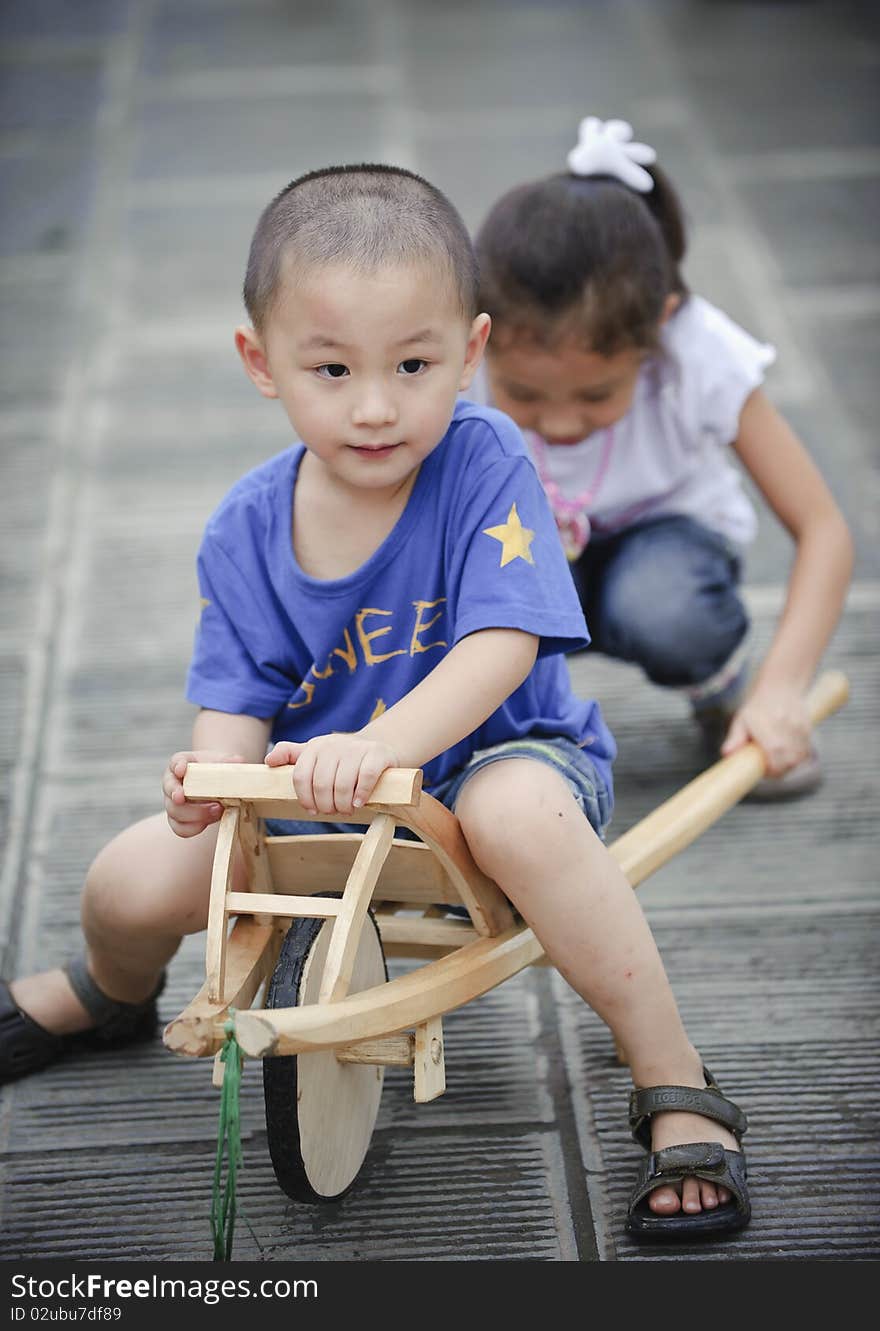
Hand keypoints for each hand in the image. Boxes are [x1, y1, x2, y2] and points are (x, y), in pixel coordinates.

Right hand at [162, 749, 245, 837]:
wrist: (217, 785)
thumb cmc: (218, 770)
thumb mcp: (225, 762)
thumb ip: (230, 761)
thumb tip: (238, 761)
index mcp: (182, 764)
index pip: (175, 761)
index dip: (178, 766)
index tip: (182, 770)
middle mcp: (172, 782)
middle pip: (170, 789)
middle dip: (184, 797)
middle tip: (207, 799)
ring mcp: (172, 802)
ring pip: (174, 811)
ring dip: (195, 814)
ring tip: (217, 811)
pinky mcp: (178, 820)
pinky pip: (180, 828)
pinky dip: (194, 827)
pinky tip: (208, 823)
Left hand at [265, 733, 397, 814]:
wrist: (377, 747)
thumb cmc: (340, 757)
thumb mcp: (315, 754)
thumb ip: (290, 756)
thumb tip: (268, 761)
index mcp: (315, 746)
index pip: (301, 776)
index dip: (305, 798)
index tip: (313, 810)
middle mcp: (334, 744)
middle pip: (322, 784)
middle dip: (326, 805)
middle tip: (333, 812)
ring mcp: (357, 748)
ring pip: (343, 784)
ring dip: (343, 804)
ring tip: (346, 809)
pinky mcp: (377, 754)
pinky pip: (366, 777)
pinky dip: (361, 794)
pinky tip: (359, 803)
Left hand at [720, 687, 811, 775]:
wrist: (781, 686)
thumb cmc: (757, 707)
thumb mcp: (741, 720)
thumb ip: (735, 738)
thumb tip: (726, 754)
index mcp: (766, 725)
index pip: (774, 755)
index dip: (771, 770)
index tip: (764, 772)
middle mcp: (785, 726)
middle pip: (789, 761)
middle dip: (780, 771)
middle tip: (769, 769)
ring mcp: (799, 728)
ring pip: (798, 758)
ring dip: (789, 765)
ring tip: (777, 761)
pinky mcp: (808, 729)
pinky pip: (805, 751)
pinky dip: (797, 757)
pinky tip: (787, 753)